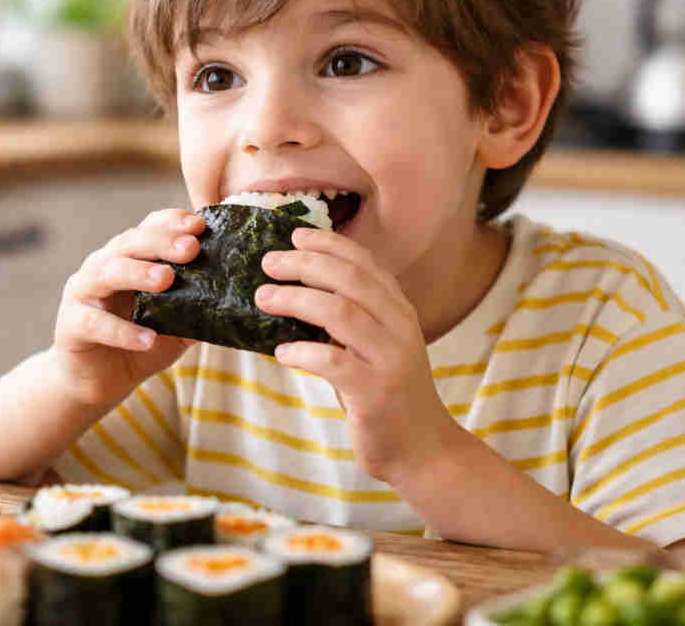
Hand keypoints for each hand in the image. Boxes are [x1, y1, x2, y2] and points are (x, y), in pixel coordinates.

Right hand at [50, 208, 203, 406]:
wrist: (99, 382)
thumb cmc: (140, 344)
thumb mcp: (176, 326)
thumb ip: (197, 310)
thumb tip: (235, 299)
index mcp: (129, 258)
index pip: (148, 227)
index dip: (171, 222)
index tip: (200, 225)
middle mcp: (103, 266)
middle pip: (129, 243)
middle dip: (161, 242)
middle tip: (191, 248)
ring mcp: (83, 293)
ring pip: (107, 273)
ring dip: (138, 273)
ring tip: (167, 279)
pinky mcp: (70, 325)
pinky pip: (94, 323)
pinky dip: (122, 330)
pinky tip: (148, 338)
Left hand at [255, 228, 458, 484]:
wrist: (421, 448)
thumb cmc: (385, 394)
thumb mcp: (374, 347)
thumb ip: (349, 319)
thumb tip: (294, 291)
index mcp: (398, 311)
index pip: (365, 262)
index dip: (329, 243)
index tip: (295, 234)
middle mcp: (399, 327)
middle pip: (349, 278)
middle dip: (304, 264)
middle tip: (268, 263)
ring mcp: (390, 358)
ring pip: (339, 311)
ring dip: (295, 299)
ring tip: (263, 297)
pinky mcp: (375, 392)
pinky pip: (332, 361)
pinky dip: (301, 352)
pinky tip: (281, 352)